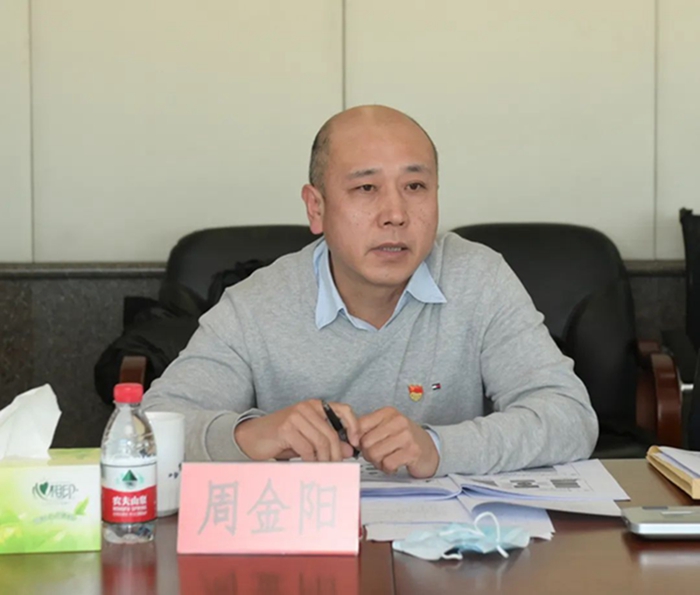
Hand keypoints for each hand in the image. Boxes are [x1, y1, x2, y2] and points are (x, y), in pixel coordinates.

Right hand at [234, 399, 359, 461]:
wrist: (251, 438)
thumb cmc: (279, 438)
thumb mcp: (307, 439)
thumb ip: (327, 442)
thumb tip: (349, 450)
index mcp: (315, 406)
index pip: (343, 410)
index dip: (354, 425)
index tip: (355, 442)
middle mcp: (307, 407)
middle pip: (331, 433)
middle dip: (337, 454)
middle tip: (337, 468)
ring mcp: (296, 416)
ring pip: (321, 442)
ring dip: (324, 460)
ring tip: (324, 471)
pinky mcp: (286, 428)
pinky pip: (307, 448)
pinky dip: (311, 462)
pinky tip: (310, 468)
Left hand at [358, 407, 438, 477]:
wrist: (429, 449)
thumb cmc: (404, 440)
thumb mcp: (386, 428)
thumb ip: (368, 430)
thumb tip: (349, 439)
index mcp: (388, 413)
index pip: (360, 424)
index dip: (356, 439)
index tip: (360, 445)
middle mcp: (397, 421)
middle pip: (365, 442)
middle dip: (368, 454)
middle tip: (378, 455)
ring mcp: (406, 436)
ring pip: (375, 454)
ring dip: (378, 462)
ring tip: (387, 459)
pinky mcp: (412, 451)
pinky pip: (388, 464)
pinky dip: (388, 468)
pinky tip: (395, 464)